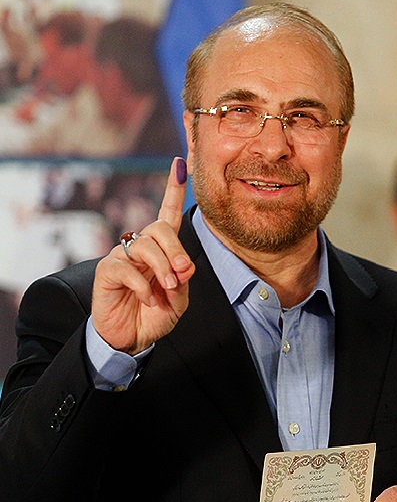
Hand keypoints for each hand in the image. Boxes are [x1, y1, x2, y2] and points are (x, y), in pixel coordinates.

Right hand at [91, 157, 194, 354]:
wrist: (132, 337)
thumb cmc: (156, 314)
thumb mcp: (179, 299)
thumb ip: (183, 279)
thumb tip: (183, 265)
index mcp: (161, 249)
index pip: (168, 214)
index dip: (173, 189)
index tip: (180, 163)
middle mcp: (141, 247)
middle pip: (159, 228)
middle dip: (176, 249)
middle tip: (182, 273)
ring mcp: (123, 257)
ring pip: (145, 245)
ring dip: (162, 268)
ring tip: (167, 289)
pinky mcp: (107, 271)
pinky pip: (126, 267)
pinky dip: (143, 286)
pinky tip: (147, 299)